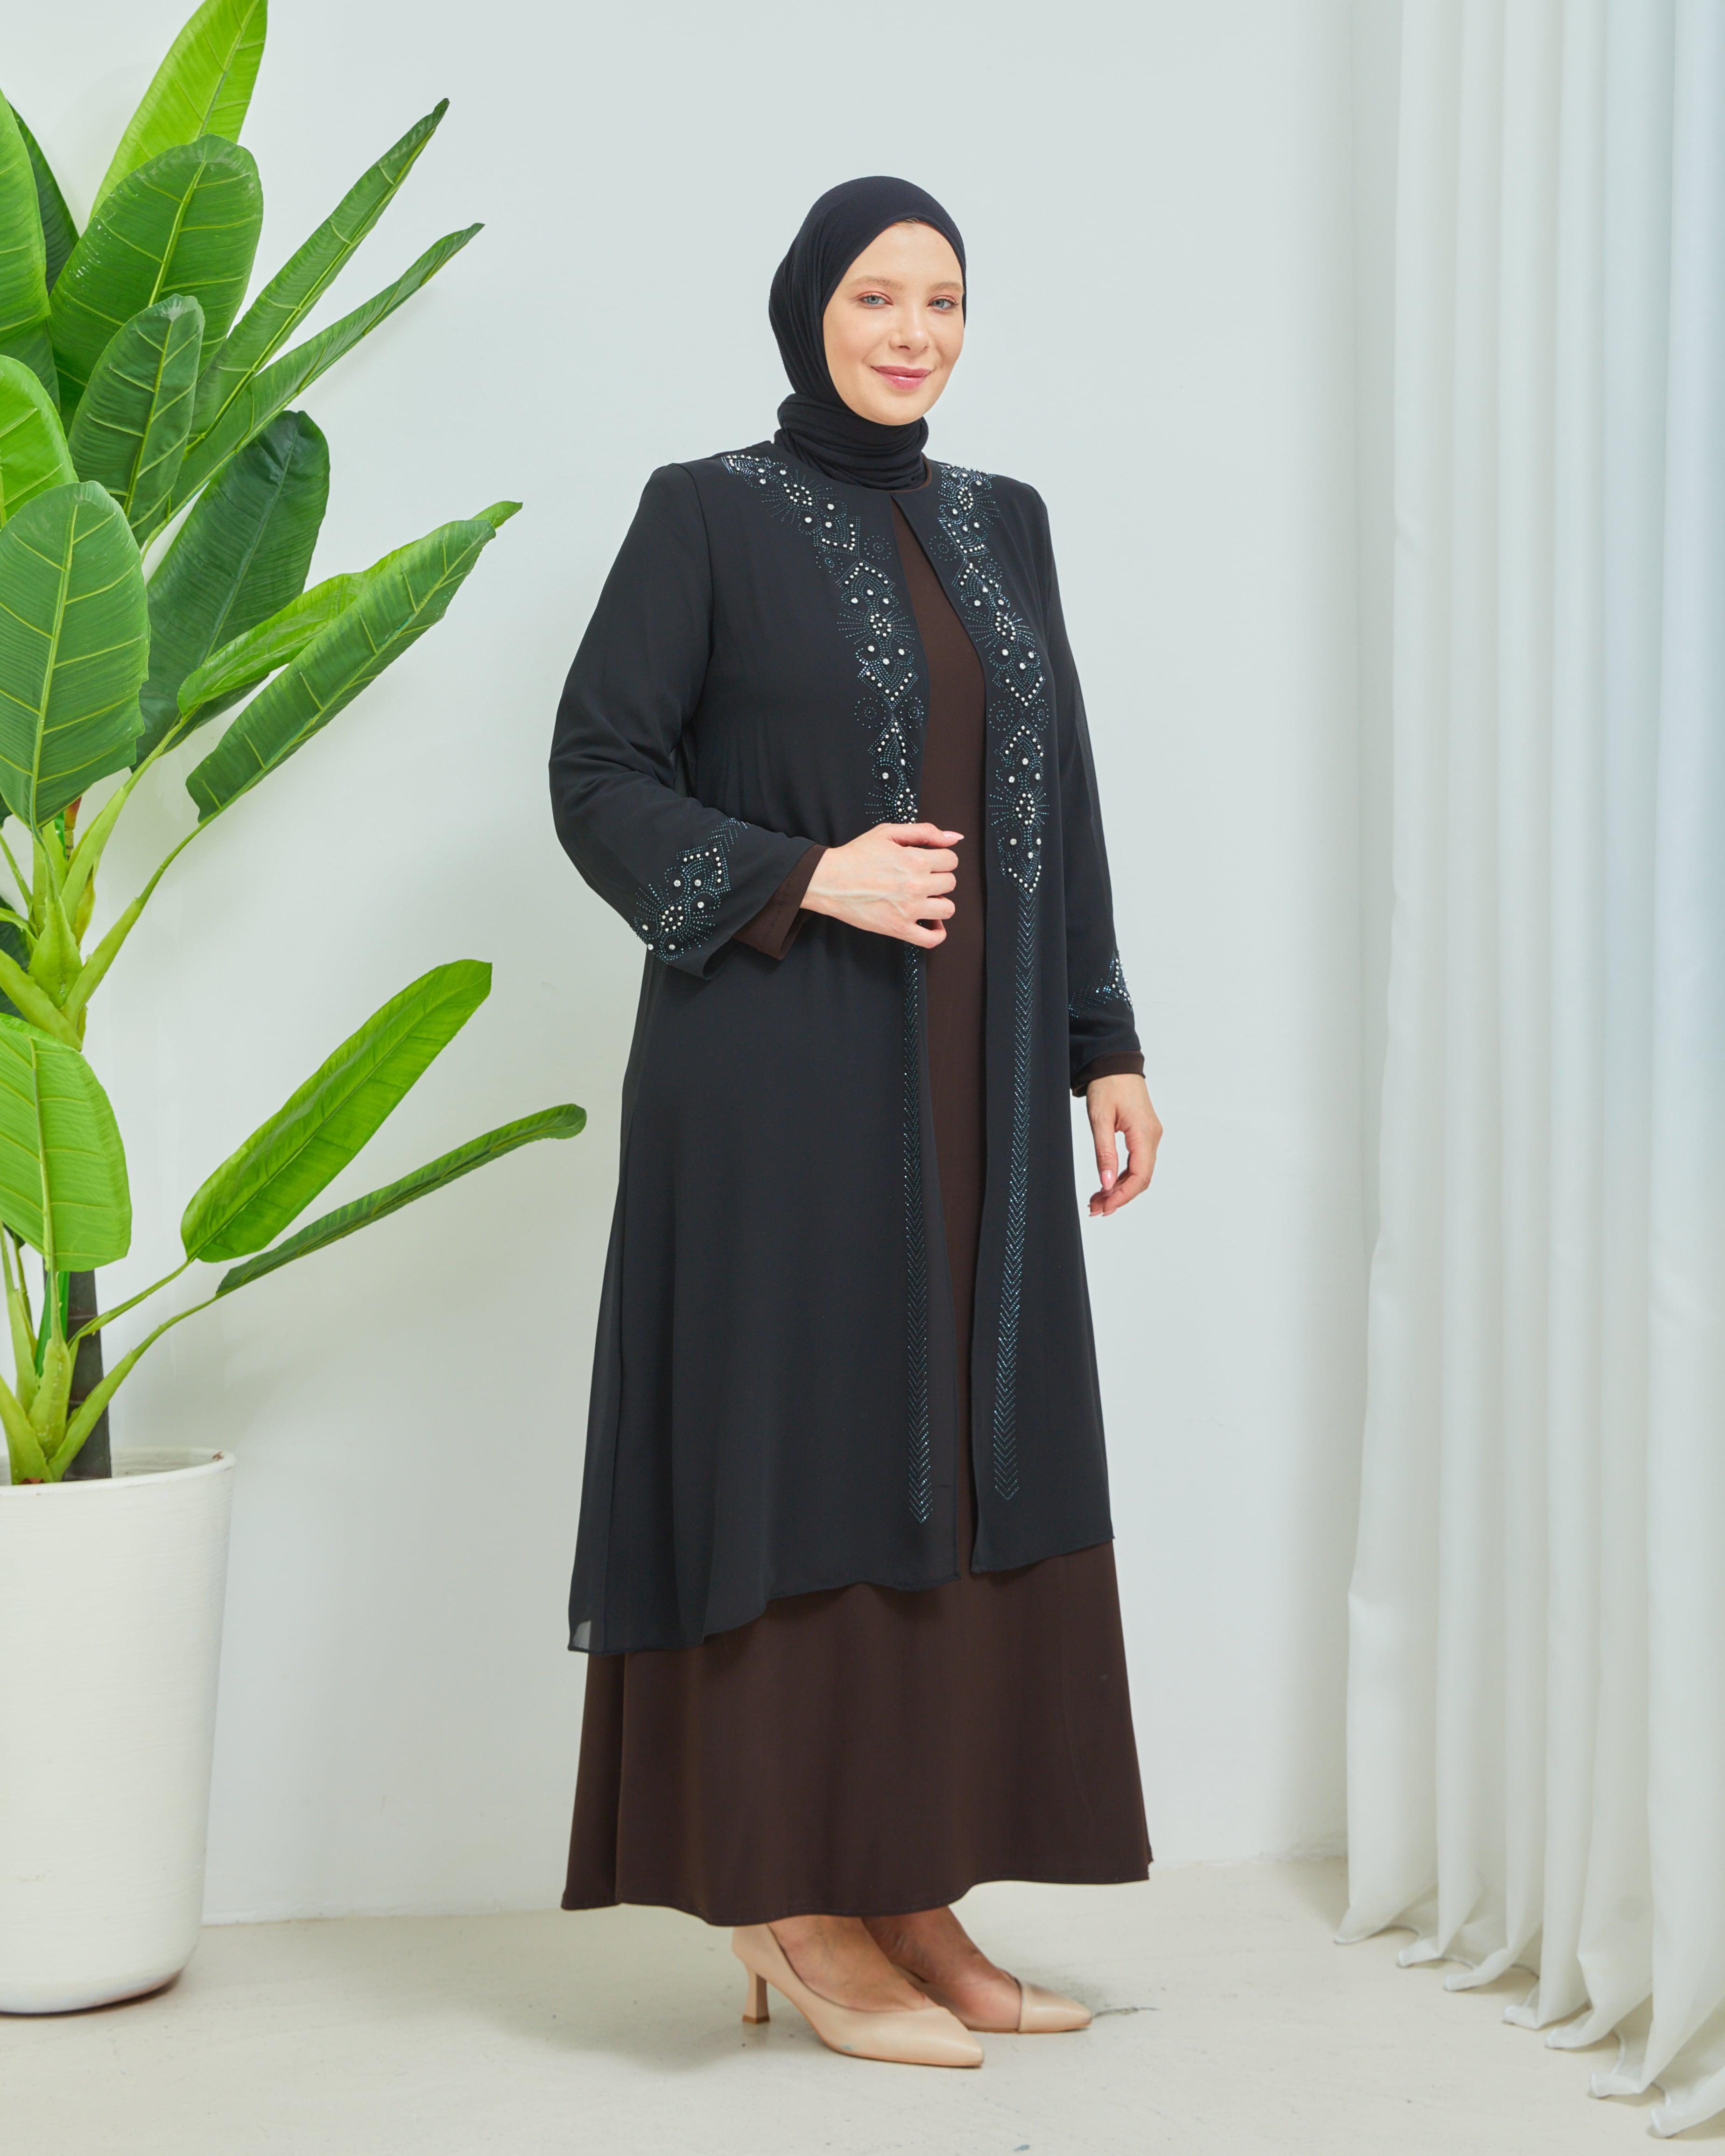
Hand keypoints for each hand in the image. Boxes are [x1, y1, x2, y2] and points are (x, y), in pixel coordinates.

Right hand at [803, 822, 961, 947]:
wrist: (829, 880)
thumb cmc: (856, 856)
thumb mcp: (888, 832)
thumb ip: (924, 831)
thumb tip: (954, 837)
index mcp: (915, 860)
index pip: (951, 860)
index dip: (941, 859)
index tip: (929, 862)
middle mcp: (916, 885)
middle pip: (951, 882)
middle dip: (939, 878)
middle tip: (921, 878)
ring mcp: (909, 910)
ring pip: (948, 909)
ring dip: (939, 903)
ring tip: (924, 898)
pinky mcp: (899, 929)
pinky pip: (933, 938)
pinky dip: (937, 932)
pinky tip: (929, 922)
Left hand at [1085, 1074, 1160, 1216]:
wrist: (1115, 1063)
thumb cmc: (1108, 1085)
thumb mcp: (1099, 1119)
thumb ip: (1104, 1152)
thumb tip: (1105, 1182)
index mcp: (1144, 1133)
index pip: (1140, 1175)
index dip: (1123, 1195)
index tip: (1105, 1207)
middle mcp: (1152, 1137)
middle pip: (1141, 1178)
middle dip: (1119, 1197)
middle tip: (1096, 1209)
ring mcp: (1150, 1136)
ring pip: (1139, 1172)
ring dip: (1119, 1189)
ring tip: (1097, 1201)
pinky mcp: (1144, 1134)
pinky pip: (1137, 1162)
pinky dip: (1121, 1176)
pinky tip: (1107, 1185)